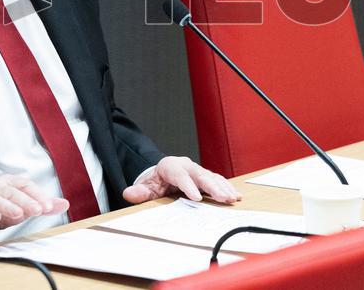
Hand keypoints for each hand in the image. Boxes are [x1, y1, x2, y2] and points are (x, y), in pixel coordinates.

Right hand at [0, 174, 68, 248]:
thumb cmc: (0, 209)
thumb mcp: (24, 207)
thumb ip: (42, 205)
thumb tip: (65, 204)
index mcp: (11, 183)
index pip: (27, 186)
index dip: (38, 195)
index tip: (48, 206)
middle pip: (13, 192)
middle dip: (27, 201)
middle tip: (38, 210)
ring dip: (8, 207)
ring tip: (19, 214)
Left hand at [122, 156, 241, 204]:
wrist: (161, 173)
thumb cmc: (155, 180)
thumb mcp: (144, 186)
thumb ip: (138, 191)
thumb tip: (128, 193)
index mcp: (171, 166)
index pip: (180, 176)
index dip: (188, 186)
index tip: (196, 197)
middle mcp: (187, 166)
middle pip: (201, 175)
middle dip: (213, 187)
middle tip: (223, 198)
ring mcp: (197, 171)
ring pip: (212, 177)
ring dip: (223, 188)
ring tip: (232, 198)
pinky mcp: (205, 177)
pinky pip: (217, 180)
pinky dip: (226, 187)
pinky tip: (235, 195)